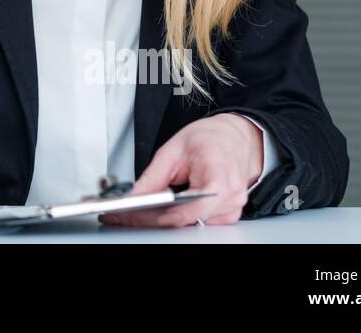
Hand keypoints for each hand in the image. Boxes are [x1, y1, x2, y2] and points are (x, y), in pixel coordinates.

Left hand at [98, 113, 262, 227]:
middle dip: (155, 218)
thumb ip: (153, 176)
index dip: (158, 216)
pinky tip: (163, 210)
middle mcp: (230, 195)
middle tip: (126, 215)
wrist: (234, 137)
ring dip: (166, 218)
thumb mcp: (174, 149)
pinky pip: (200, 221)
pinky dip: (180, 216)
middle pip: (188, 218)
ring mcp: (232, 207)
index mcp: (218, 173)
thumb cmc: (210, 138)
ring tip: (140, 211)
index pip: (188, 208)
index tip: (132, 215)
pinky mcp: (228, 213)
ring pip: (193, 223)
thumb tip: (134, 197)